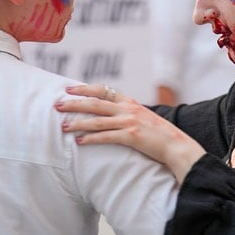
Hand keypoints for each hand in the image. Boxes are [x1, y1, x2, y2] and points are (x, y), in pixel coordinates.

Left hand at [58, 84, 205, 181]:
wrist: (177, 146)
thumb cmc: (160, 135)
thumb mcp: (144, 118)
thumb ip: (128, 113)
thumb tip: (112, 114)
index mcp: (130, 102)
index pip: (104, 90)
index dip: (85, 88)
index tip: (69, 89)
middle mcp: (128, 109)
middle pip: (95, 103)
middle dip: (74, 103)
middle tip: (57, 105)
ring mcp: (129, 122)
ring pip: (96, 121)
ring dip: (77, 123)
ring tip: (63, 126)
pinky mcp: (131, 136)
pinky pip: (105, 137)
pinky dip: (90, 138)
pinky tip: (79, 141)